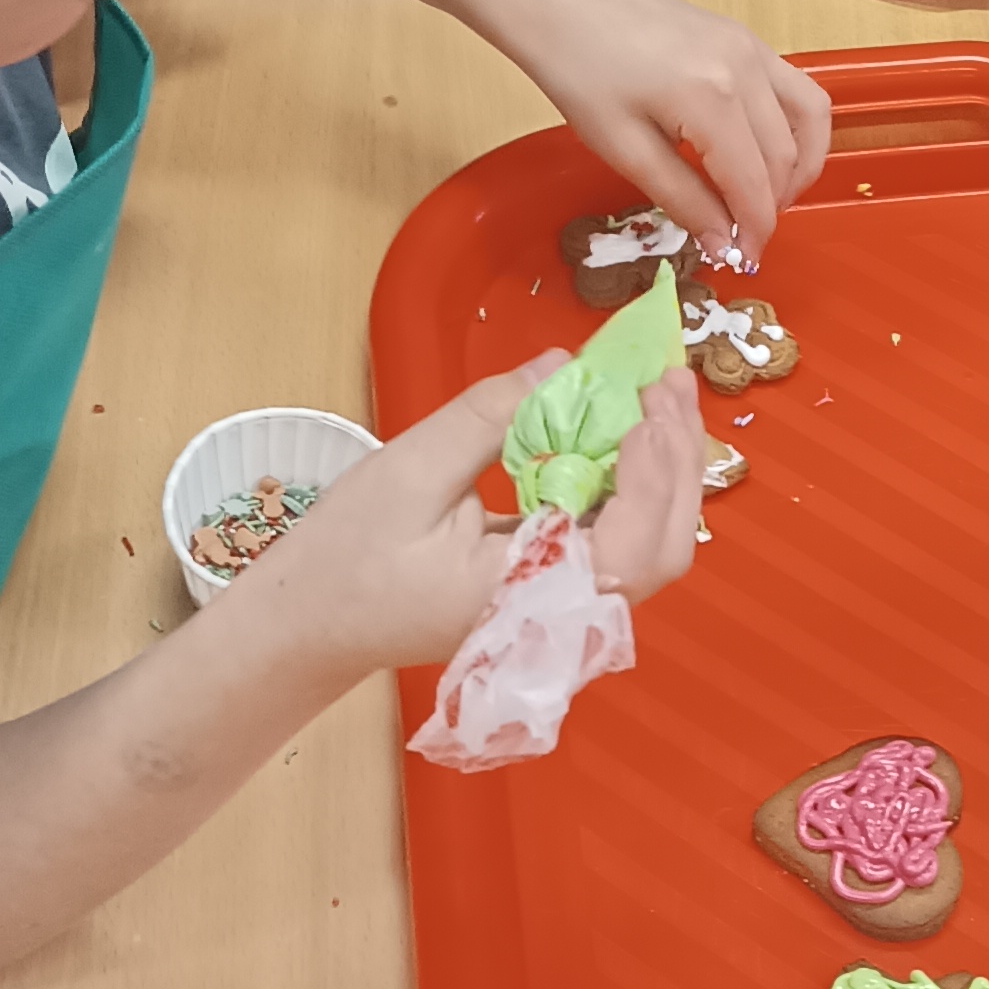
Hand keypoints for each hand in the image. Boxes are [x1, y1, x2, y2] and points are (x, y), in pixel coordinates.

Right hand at [245, 356, 705, 672]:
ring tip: (659, 392)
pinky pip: (614, 537)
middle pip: (660, 549)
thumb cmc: (349, 558)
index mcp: (530, 598)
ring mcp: (561, 604)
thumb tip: (561, 367)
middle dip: (676, 461)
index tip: (646, 406)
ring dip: (663, 468)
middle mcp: (560, 613)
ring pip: (647, 544)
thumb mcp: (412, 472)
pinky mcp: (552, 584)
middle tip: (668, 379)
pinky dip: (633, 482)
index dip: (653, 475)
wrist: (312, 621)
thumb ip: (492, 418)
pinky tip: (626, 428)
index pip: (629, 548)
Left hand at [499, 0, 831, 259]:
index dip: (754, 230)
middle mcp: (745, 67)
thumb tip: (724, 243)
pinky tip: (762, 154)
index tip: (744, 260)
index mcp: (711, 97)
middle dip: (772, 206)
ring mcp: (752, 47)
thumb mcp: (625, 151)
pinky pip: (796, 90)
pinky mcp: (748, 39)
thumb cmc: (582, 74)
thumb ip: (685, 200)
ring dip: (798, 167)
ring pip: (810, 119)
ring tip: (765, 199)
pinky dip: (792, 130)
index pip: (754, 183)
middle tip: (743, 237)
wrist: (567, 6)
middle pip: (786, 156)